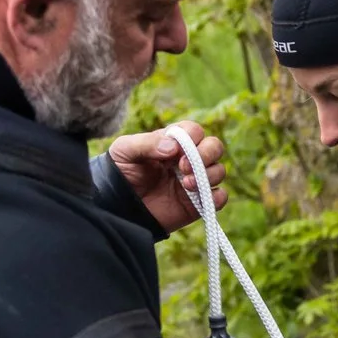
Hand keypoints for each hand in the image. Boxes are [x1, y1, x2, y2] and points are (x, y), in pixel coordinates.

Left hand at [107, 121, 226, 233]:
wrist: (117, 207)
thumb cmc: (120, 173)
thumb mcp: (125, 151)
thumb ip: (147, 143)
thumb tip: (173, 147)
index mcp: (173, 142)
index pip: (194, 131)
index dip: (191, 137)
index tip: (175, 152)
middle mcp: (188, 159)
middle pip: (214, 146)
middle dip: (206, 154)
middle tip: (183, 168)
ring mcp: (194, 181)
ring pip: (219, 170)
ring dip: (208, 175)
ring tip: (186, 185)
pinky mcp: (197, 203)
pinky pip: (219, 197)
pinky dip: (217, 197)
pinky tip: (198, 198)